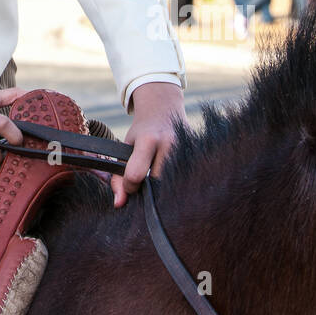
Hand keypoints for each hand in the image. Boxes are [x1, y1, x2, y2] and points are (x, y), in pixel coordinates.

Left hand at [110, 81, 189, 209]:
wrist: (164, 109)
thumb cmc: (141, 131)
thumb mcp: (124, 148)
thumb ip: (118, 177)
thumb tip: (119, 205)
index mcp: (148, 140)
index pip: (136, 175)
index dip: (129, 186)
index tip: (130, 184)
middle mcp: (170, 145)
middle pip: (157, 184)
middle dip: (149, 190)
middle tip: (145, 185)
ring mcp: (187, 150)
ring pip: (173, 185)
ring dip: (164, 189)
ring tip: (158, 179)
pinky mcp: (198, 155)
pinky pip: (185, 180)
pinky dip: (177, 183)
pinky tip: (172, 177)